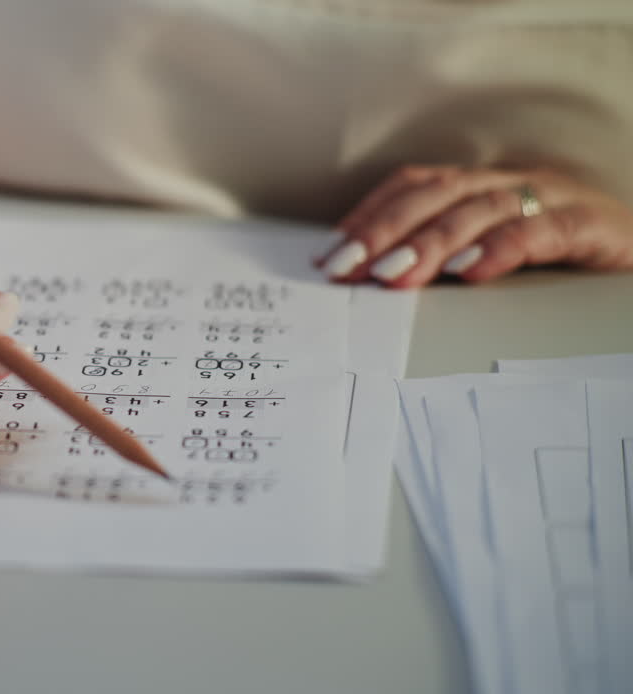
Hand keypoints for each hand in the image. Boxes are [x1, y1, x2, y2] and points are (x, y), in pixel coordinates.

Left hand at [320, 165, 632, 287]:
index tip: (329, 252)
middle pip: (437, 193)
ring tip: (393, 273)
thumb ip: (441, 264)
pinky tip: (470, 273)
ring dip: (431, 241)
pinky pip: (543, 231)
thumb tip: (372, 282)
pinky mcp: (592, 225)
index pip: (415, 186)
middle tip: (347, 266)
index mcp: (483, 186)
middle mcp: (512, 182)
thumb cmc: (561, 264)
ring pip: (482, 208)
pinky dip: (502, 248)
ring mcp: (552, 198)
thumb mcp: (490, 260)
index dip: (370, 213)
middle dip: (385, 229)